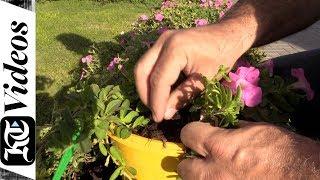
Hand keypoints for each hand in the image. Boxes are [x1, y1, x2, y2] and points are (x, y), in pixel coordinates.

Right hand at [134, 24, 251, 121]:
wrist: (227, 35)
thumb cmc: (222, 56)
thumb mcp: (204, 79)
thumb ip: (182, 96)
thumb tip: (165, 114)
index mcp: (175, 49)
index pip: (158, 80)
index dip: (156, 102)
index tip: (159, 118)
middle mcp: (163, 42)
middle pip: (141, 71)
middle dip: (145, 94)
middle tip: (155, 111)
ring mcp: (161, 40)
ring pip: (142, 66)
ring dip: (145, 87)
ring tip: (155, 104)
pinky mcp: (162, 43)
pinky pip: (149, 62)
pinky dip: (150, 78)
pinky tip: (159, 92)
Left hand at [178, 121, 319, 178]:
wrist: (305, 176)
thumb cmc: (285, 151)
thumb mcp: (259, 130)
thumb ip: (235, 130)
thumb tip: (225, 128)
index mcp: (220, 146)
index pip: (188, 133)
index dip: (193, 132)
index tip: (198, 134)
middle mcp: (214, 171)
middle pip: (183, 167)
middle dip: (191, 162)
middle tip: (202, 160)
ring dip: (201, 177)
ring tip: (216, 172)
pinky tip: (229, 179)